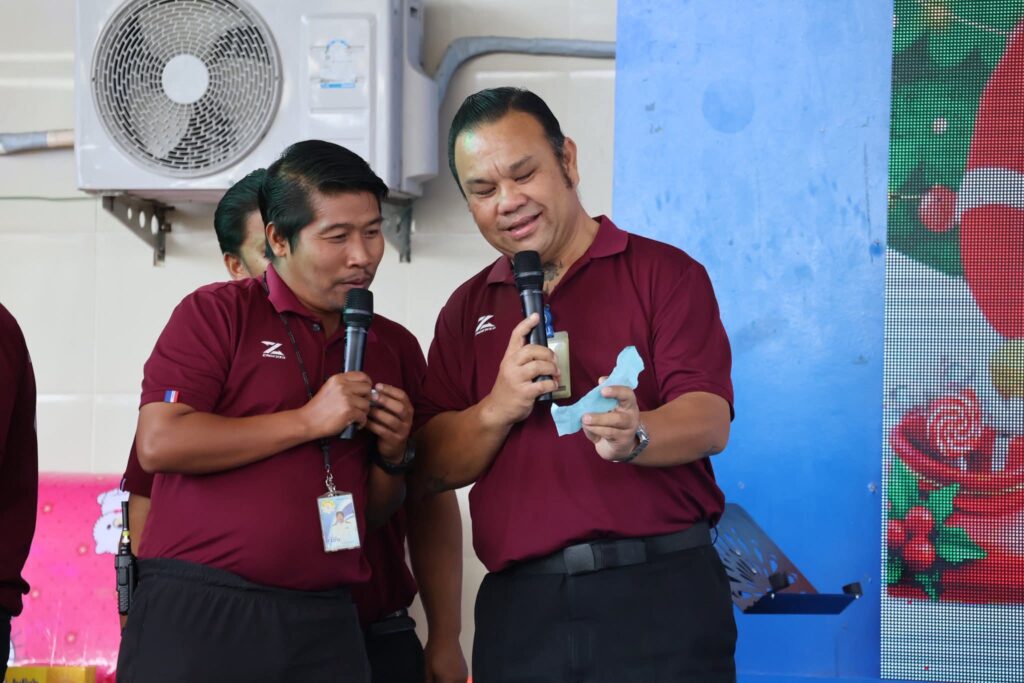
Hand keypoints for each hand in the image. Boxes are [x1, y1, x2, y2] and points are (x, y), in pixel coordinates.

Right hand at [301, 371, 371, 438]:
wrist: (307, 421)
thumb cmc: (318, 408)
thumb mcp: (330, 389)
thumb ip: (346, 386)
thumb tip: (366, 387)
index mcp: (338, 379)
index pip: (362, 376)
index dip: (367, 384)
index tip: (366, 392)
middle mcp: (343, 386)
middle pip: (367, 389)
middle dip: (366, 399)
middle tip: (360, 406)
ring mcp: (346, 398)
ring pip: (367, 404)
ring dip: (363, 413)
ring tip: (355, 416)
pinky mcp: (348, 411)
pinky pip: (364, 416)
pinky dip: (361, 422)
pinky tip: (354, 423)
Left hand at [364, 383, 413, 462]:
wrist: (393, 447)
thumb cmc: (389, 425)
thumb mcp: (391, 412)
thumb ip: (385, 402)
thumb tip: (370, 389)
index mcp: (408, 409)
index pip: (402, 396)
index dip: (390, 390)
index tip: (377, 386)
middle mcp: (408, 419)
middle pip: (400, 407)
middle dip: (385, 400)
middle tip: (372, 396)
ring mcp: (402, 431)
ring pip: (391, 420)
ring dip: (377, 413)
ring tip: (367, 409)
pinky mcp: (394, 440)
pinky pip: (383, 431)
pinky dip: (373, 425)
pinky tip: (364, 421)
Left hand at [424, 634, 468, 682]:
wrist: (446, 636)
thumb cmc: (434, 652)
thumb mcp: (428, 669)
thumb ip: (429, 682)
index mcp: (447, 680)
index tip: (433, 682)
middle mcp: (458, 680)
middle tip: (436, 679)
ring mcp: (464, 676)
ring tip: (441, 678)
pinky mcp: (465, 671)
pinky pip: (461, 682)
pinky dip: (455, 682)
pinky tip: (448, 678)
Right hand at [480, 313, 560, 427]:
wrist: (498, 409)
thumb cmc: (508, 388)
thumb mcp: (511, 369)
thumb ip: (523, 360)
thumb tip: (545, 352)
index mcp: (509, 357)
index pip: (516, 336)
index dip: (527, 324)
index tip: (536, 316)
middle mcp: (510, 365)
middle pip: (531, 349)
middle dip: (547, 353)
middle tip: (554, 361)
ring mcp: (516, 379)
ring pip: (539, 366)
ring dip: (552, 369)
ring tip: (556, 374)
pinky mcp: (523, 393)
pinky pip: (543, 384)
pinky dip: (552, 384)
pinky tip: (553, 386)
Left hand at [582, 377, 640, 460]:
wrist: (620, 444)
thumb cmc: (611, 421)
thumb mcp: (608, 407)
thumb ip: (605, 393)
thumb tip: (602, 380)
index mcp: (628, 403)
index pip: (627, 394)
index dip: (616, 391)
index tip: (602, 390)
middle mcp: (631, 416)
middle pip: (620, 416)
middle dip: (602, 416)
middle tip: (585, 415)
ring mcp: (628, 429)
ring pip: (614, 426)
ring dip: (597, 422)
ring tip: (584, 420)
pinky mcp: (622, 440)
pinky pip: (609, 434)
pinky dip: (595, 430)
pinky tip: (588, 427)